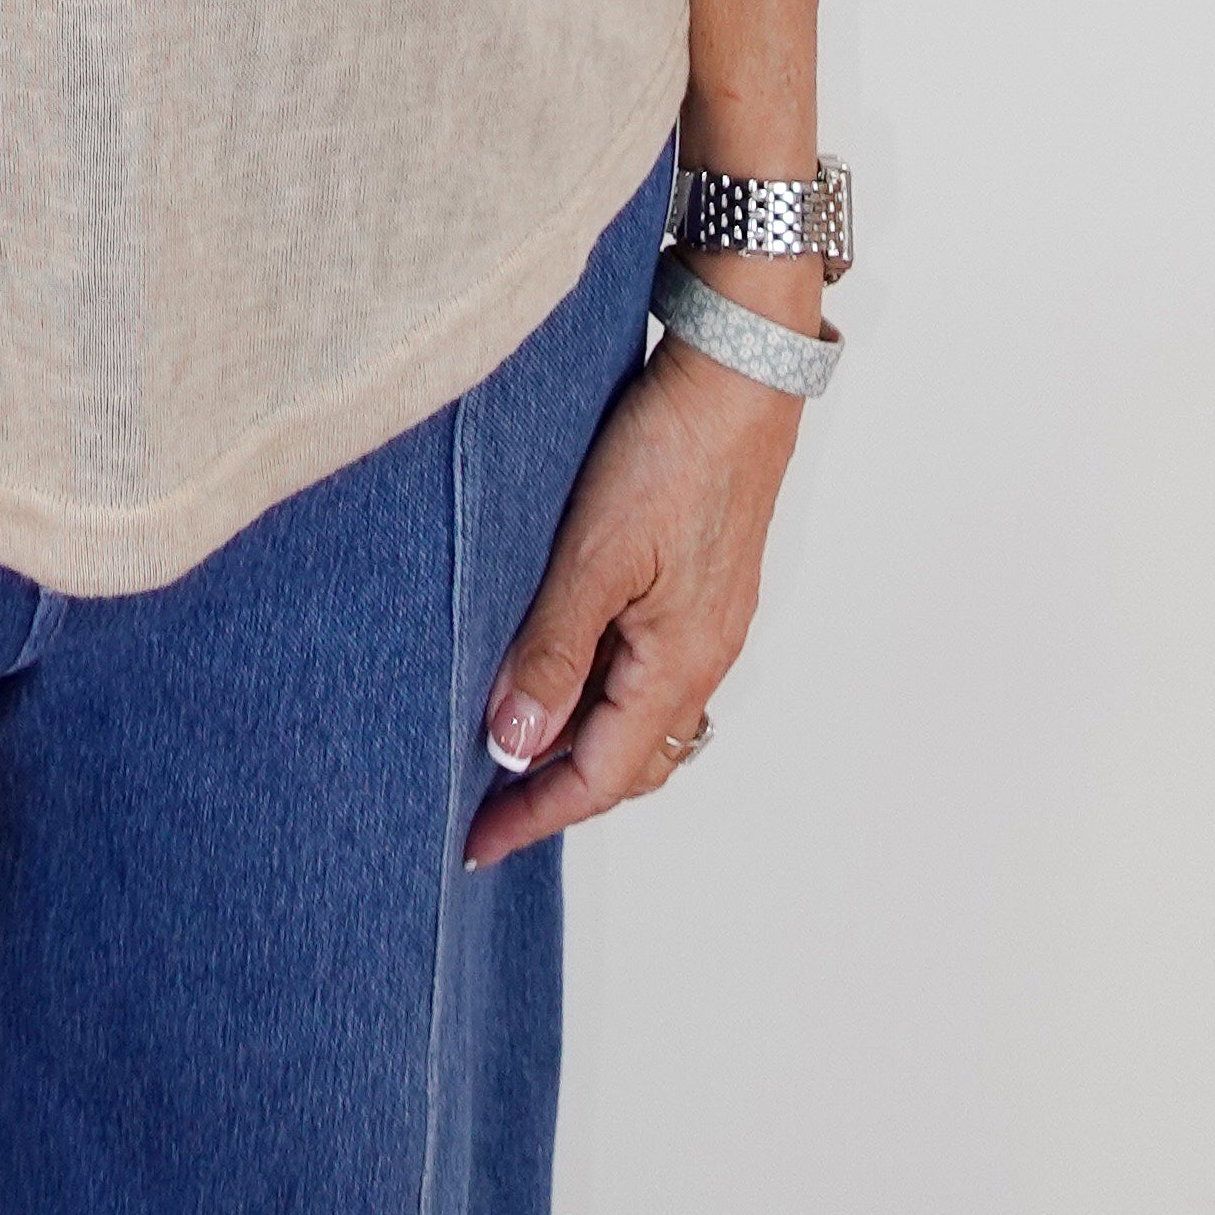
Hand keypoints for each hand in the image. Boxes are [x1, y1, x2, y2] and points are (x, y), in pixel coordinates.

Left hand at [464, 324, 802, 865]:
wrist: (736, 373)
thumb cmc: (671, 453)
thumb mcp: (593, 556)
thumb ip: (553, 652)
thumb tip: (514, 742)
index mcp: (680, 666)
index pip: (599, 778)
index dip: (534, 815)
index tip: (477, 842)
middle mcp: (704, 657)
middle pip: (626, 761)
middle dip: (556, 788)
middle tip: (484, 799)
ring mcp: (708, 621)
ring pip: (638, 715)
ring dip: (579, 739)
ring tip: (510, 736)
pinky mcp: (701, 582)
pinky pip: (648, 667)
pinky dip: (600, 688)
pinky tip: (559, 661)